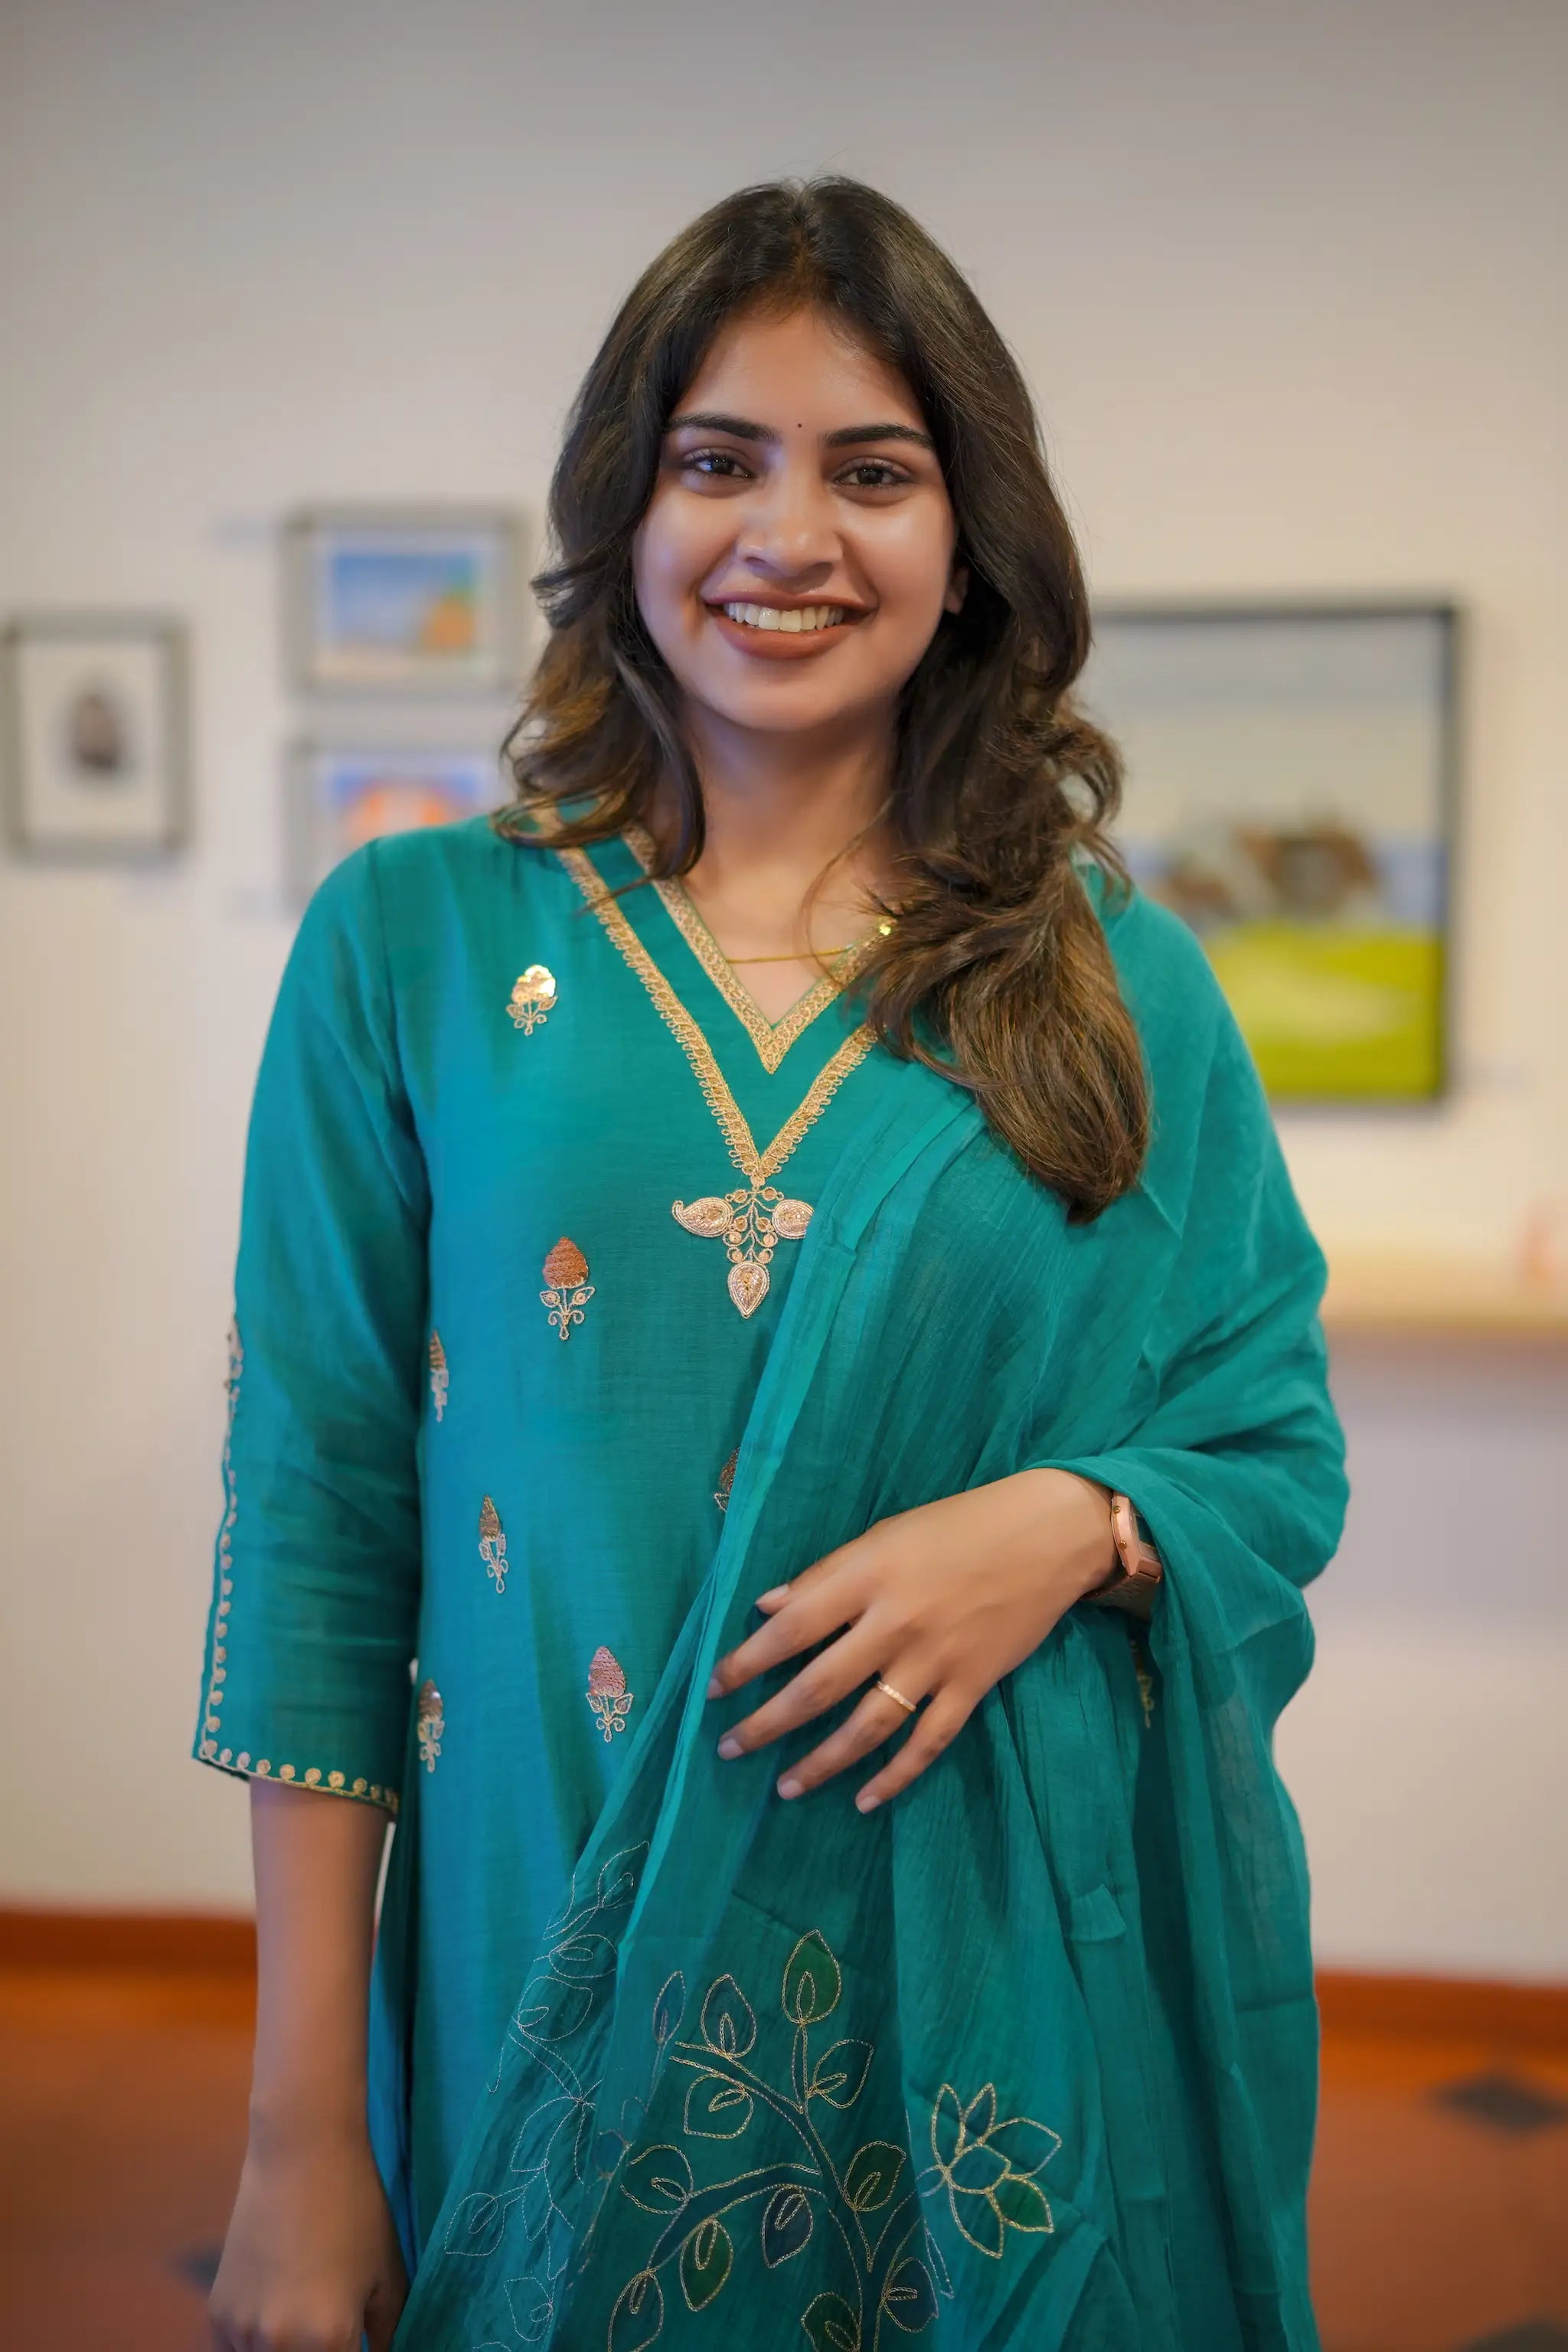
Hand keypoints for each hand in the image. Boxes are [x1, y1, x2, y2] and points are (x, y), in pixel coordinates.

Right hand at [208, 2118, 407, 2351]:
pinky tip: (275, 2313)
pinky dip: (255, 2345)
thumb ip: (389, 2335)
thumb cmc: (356, 2211)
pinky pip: (236, 2351)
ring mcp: (241, 2332)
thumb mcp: (388, 2277)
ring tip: (304, 2312)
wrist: (300, 2155)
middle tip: (329, 2332)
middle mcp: (278, 2346)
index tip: (354, 2342)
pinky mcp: (217, 2314)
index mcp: (328, 2340)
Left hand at [705, 1469, 1115, 1813]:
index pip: (790, 1628)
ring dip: (820, 1763)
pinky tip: (863, 1800)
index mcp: (867, 1576)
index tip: (714, 1689)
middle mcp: (895, 1622)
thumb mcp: (885, 1534)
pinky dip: (895, 1777)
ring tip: (785, 1788)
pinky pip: (927, 1743)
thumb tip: (767, 1609)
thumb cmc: (957, 1526)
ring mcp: (935, 1660)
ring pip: (866, 1726)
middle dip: (767, 1724)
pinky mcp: (972, 1686)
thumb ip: (825, 1575)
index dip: (747, 1662)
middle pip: (818, 1687)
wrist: (1047, 1535)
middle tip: (729, 1750)